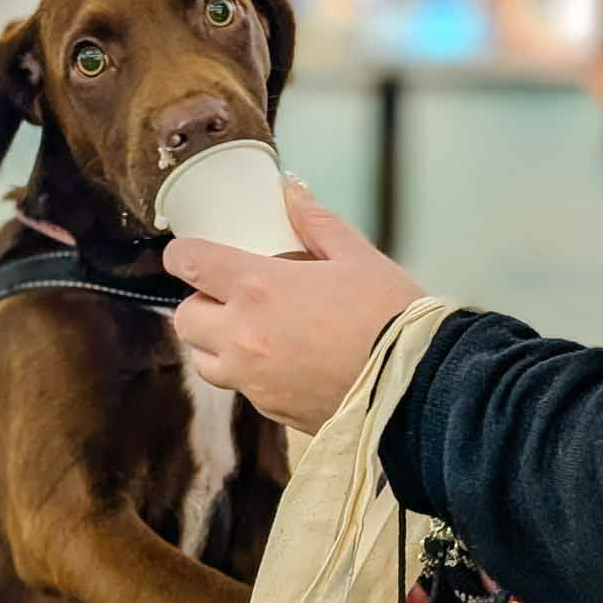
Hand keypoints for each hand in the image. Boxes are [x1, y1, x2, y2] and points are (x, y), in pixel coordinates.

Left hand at [165, 178, 424, 434]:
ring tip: (254, 334)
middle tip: (232, 297)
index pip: (189, 262)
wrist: (418, 387)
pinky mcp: (270, 410)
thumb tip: (292, 192)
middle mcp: (243, 336)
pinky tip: (286, 363)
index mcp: (258, 288)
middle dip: (201, 304)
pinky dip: (250, 375)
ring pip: (203, 361)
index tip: (193, 254)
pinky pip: (241, 390)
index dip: (183, 254)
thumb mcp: (358, 257)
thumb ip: (316, 223)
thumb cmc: (391, 316)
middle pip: (185, 319)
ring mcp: (253, 379)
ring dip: (216, 345)